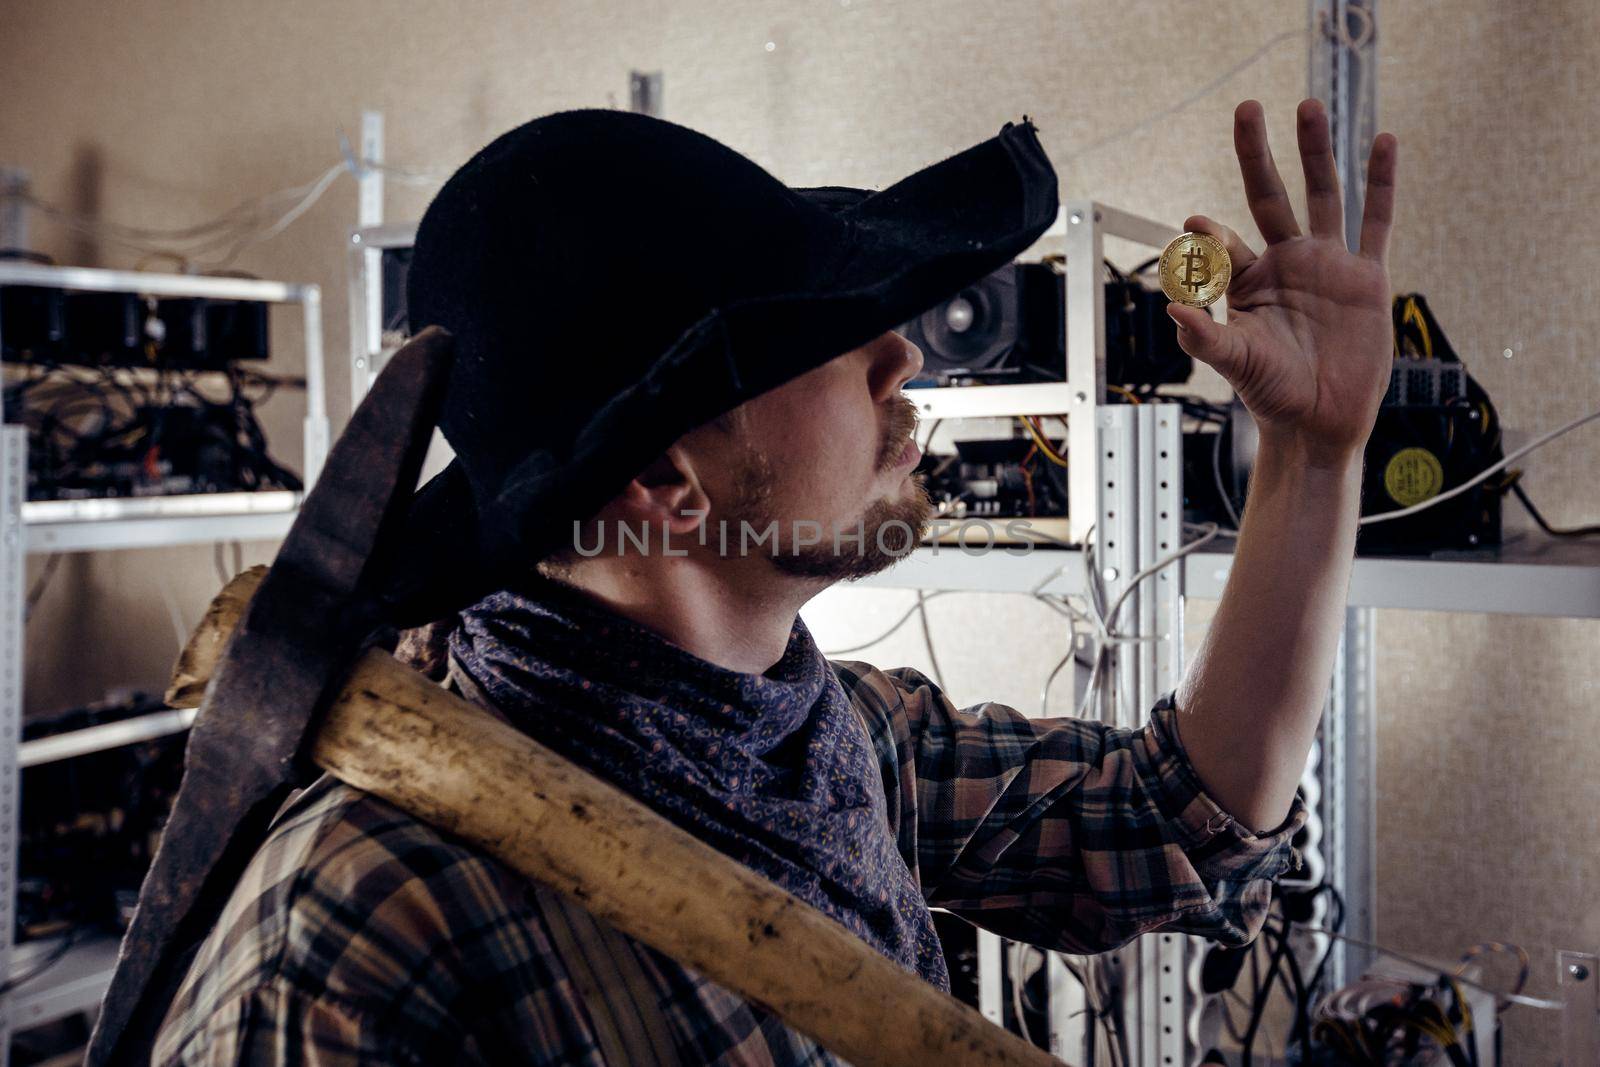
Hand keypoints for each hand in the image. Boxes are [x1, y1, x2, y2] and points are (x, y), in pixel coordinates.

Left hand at [1168, 99, 1397, 466]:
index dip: (1209, 233)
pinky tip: (1382, 141)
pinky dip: (1381, 181)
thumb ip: (1204, 336)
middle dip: (1257, 153)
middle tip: (1247, 110)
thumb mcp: (1235, 363)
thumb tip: (1172, 307)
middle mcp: (1286, 263)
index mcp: (1248, 282)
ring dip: (1316, 151)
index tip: (1193, 226)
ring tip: (1309, 106)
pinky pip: (1376, 219)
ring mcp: (1327, 265)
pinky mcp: (1366, 276)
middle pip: (1270, 194)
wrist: (1320, 422)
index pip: (1224, 243)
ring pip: (1323, 194)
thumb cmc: (1272, 393)